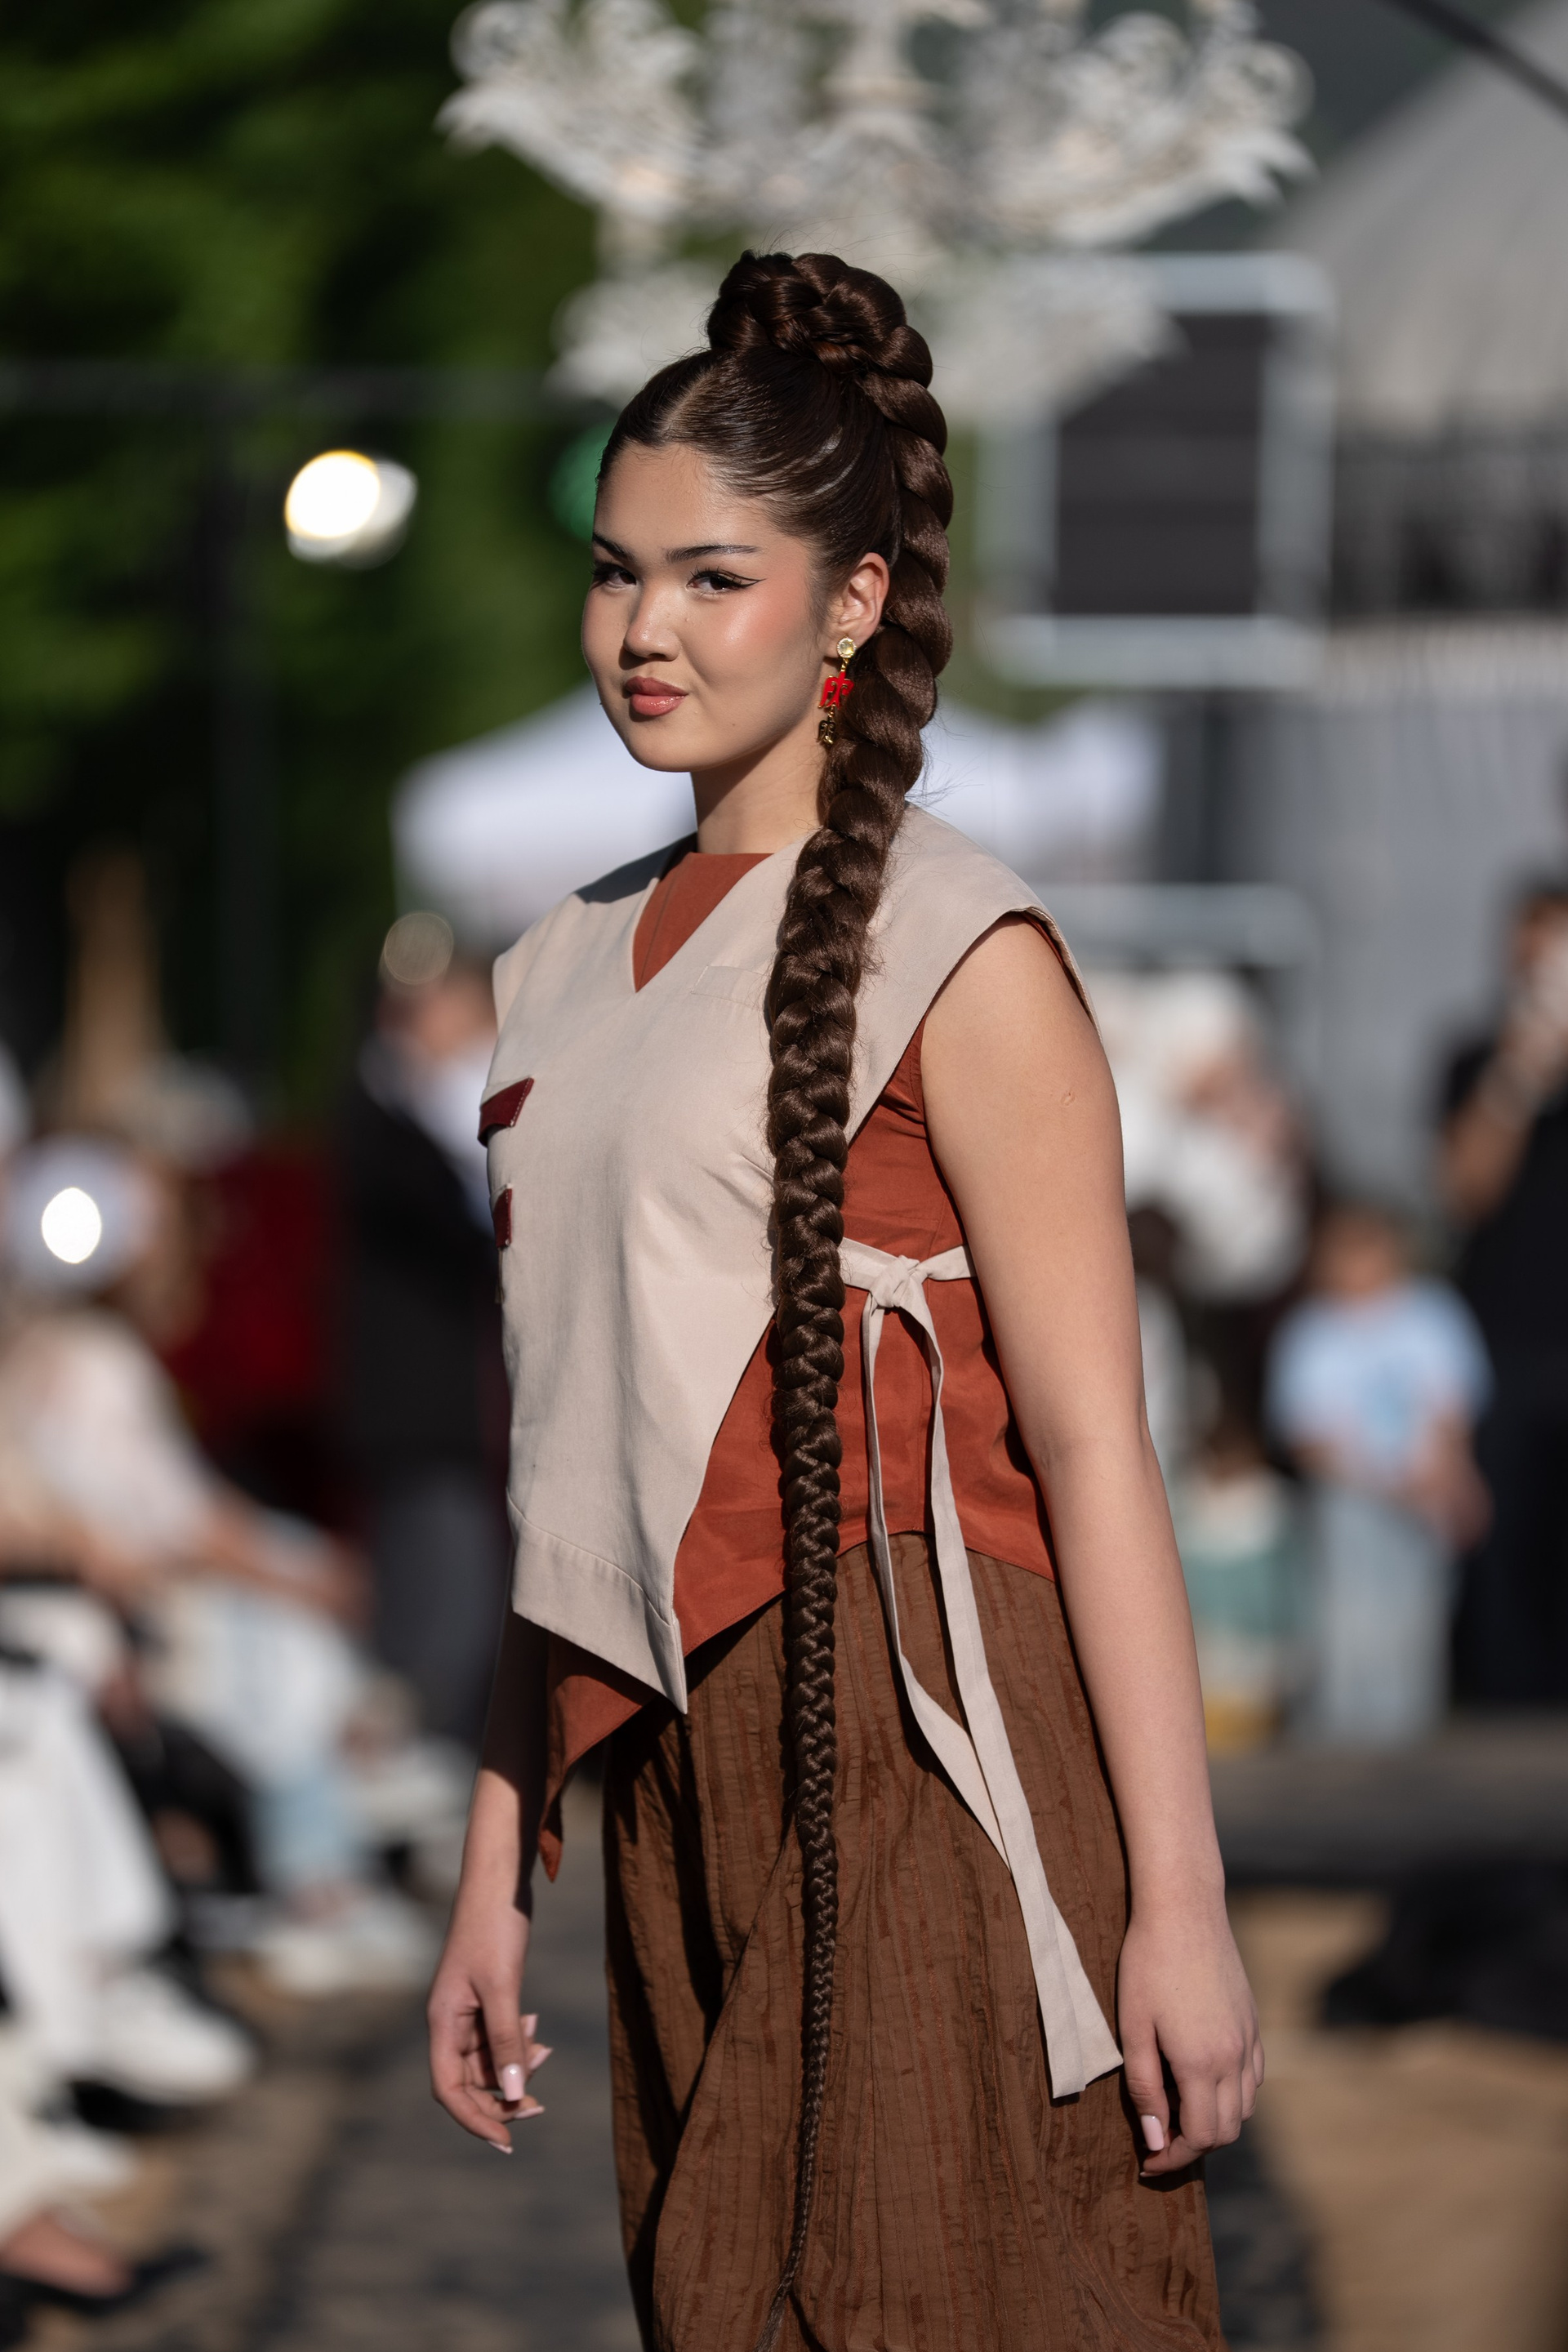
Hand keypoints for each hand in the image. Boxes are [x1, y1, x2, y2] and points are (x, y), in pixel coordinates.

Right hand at [427, 1897, 548, 2151]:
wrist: (499, 1881)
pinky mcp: (486, 1996)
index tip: (506, 2140)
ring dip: (513, 2067)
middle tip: (538, 2106)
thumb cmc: (495, 1928)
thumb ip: (505, 2040)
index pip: (449, 2089)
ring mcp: (467, 2010)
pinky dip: (518, 2042)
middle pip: (469, 2080)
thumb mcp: (503, 1986)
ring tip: (544, 2054)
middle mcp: (450, 2021)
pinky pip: (498, 2036)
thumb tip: (511, 2093)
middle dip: (501, 2096)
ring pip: (487, 2059)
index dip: (475, 2118)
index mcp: (442, 2022)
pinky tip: (538, 2032)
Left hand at [1117, 1895, 1262, 2177]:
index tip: (1148, 2162)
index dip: (1174, 2158)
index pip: (1201, 2138)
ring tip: (1179, 2112)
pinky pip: (1254, 2076)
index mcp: (1202, 2063)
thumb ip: (1145, 2089)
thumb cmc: (1148, 1963)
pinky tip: (1205, 2081)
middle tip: (1159, 2141)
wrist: (1184, 1909)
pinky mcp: (1253, 2021)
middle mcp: (1234, 2057)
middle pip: (1227, 2130)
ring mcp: (1249, 2039)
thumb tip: (1156, 2140)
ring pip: (1246, 2107)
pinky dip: (1235, 2094)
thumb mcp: (1134, 2027)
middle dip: (1194, 2146)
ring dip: (1217, 2121)